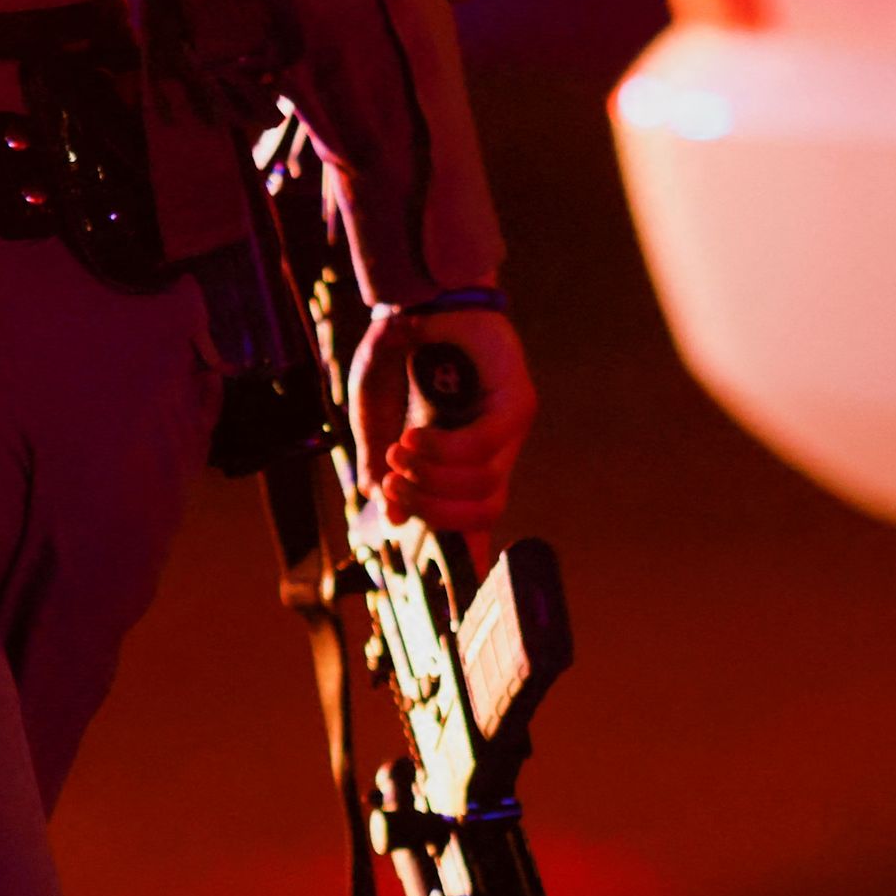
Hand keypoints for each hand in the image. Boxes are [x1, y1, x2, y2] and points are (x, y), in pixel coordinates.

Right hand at [352, 302, 534, 542]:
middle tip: (389, 490)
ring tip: (396, 455)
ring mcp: (512, 424)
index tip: (457, 606)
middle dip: (432, 511)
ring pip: (485, 486)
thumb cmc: (399, 349)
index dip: (472, 559)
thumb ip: (383, 467)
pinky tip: (412, 438)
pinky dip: (442, 453)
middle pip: (485, 511)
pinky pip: (483, 449)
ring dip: (432, 480)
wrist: (416, 288)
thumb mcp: (377, 418)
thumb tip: (391, 518)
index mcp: (466, 454)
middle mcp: (496, 445)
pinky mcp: (518, 401)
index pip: (478, 516)